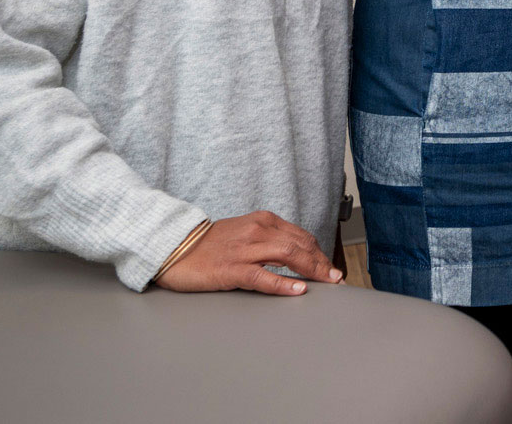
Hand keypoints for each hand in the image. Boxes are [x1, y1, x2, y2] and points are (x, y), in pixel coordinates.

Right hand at [155, 211, 341, 294]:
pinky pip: (263, 276)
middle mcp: (257, 230)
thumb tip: (296, 255)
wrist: (175, 248)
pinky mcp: (232, 269)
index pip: (301, 236)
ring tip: (327, 282)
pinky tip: (298, 290)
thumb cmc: (210, 245)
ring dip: (313, 270)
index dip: (320, 253)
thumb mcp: (245, 233)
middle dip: (322, 262)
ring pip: (288, 256)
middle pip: (301, 245)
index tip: (330, 267)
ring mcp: (245, 249)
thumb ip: (269, 240)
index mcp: (263, 221)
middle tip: (336, 278)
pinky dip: (284, 284)